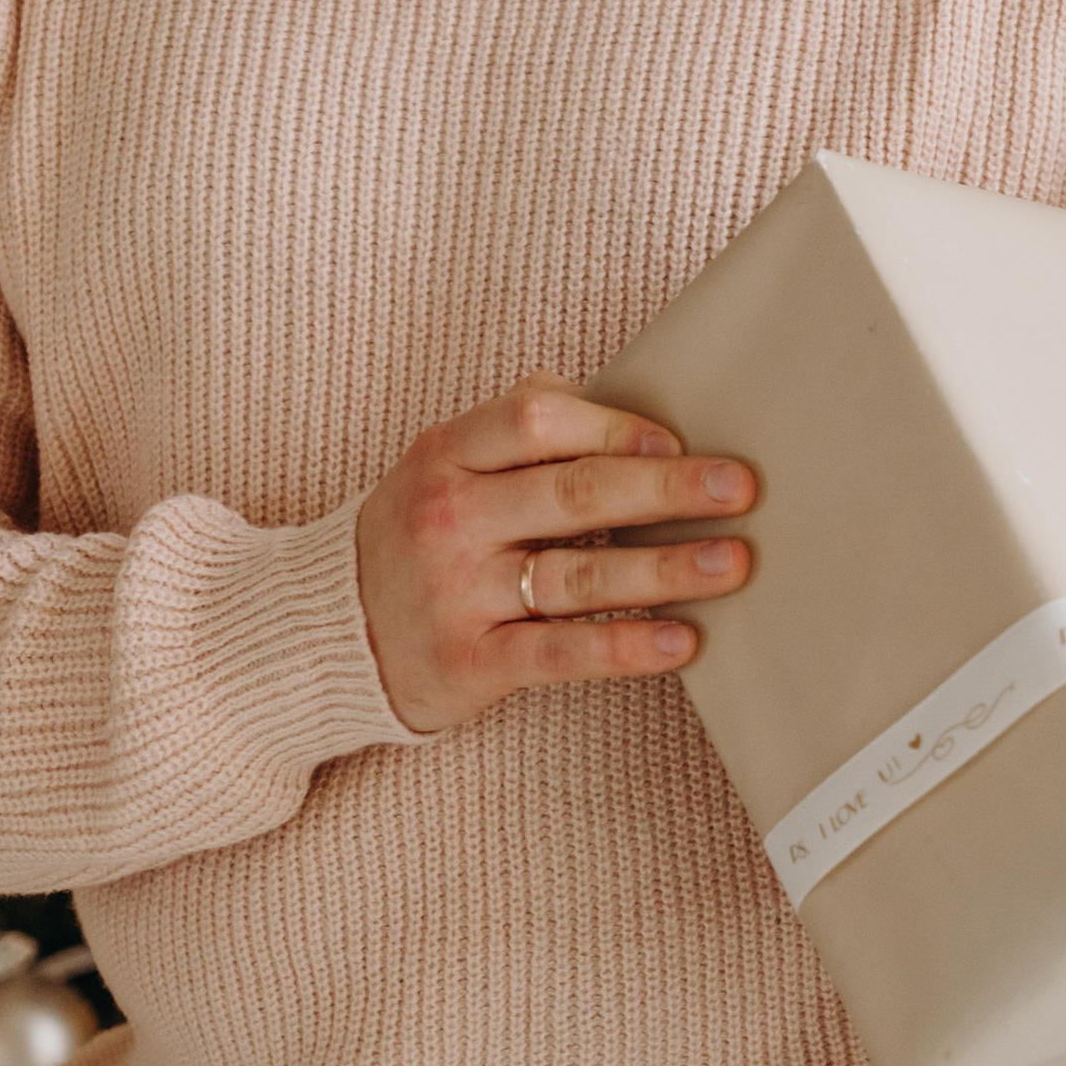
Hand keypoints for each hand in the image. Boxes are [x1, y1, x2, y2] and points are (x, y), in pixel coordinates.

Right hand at [354, 380, 754, 735]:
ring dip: (665, 569)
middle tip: (738, 488)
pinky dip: (626, 647)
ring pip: (578, 576)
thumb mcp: (444, 465)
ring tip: (733, 563)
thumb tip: (625, 403)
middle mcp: (449, 518)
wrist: (327, 632)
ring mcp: (458, 593)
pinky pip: (561, 654)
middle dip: (666, 488)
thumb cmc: (416, 535)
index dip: (614, 426)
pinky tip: (682, 640)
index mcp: (446, 454)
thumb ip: (518, 430)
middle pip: (572, 493)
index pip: (536, 420)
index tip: (677, 438)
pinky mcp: (470, 662)